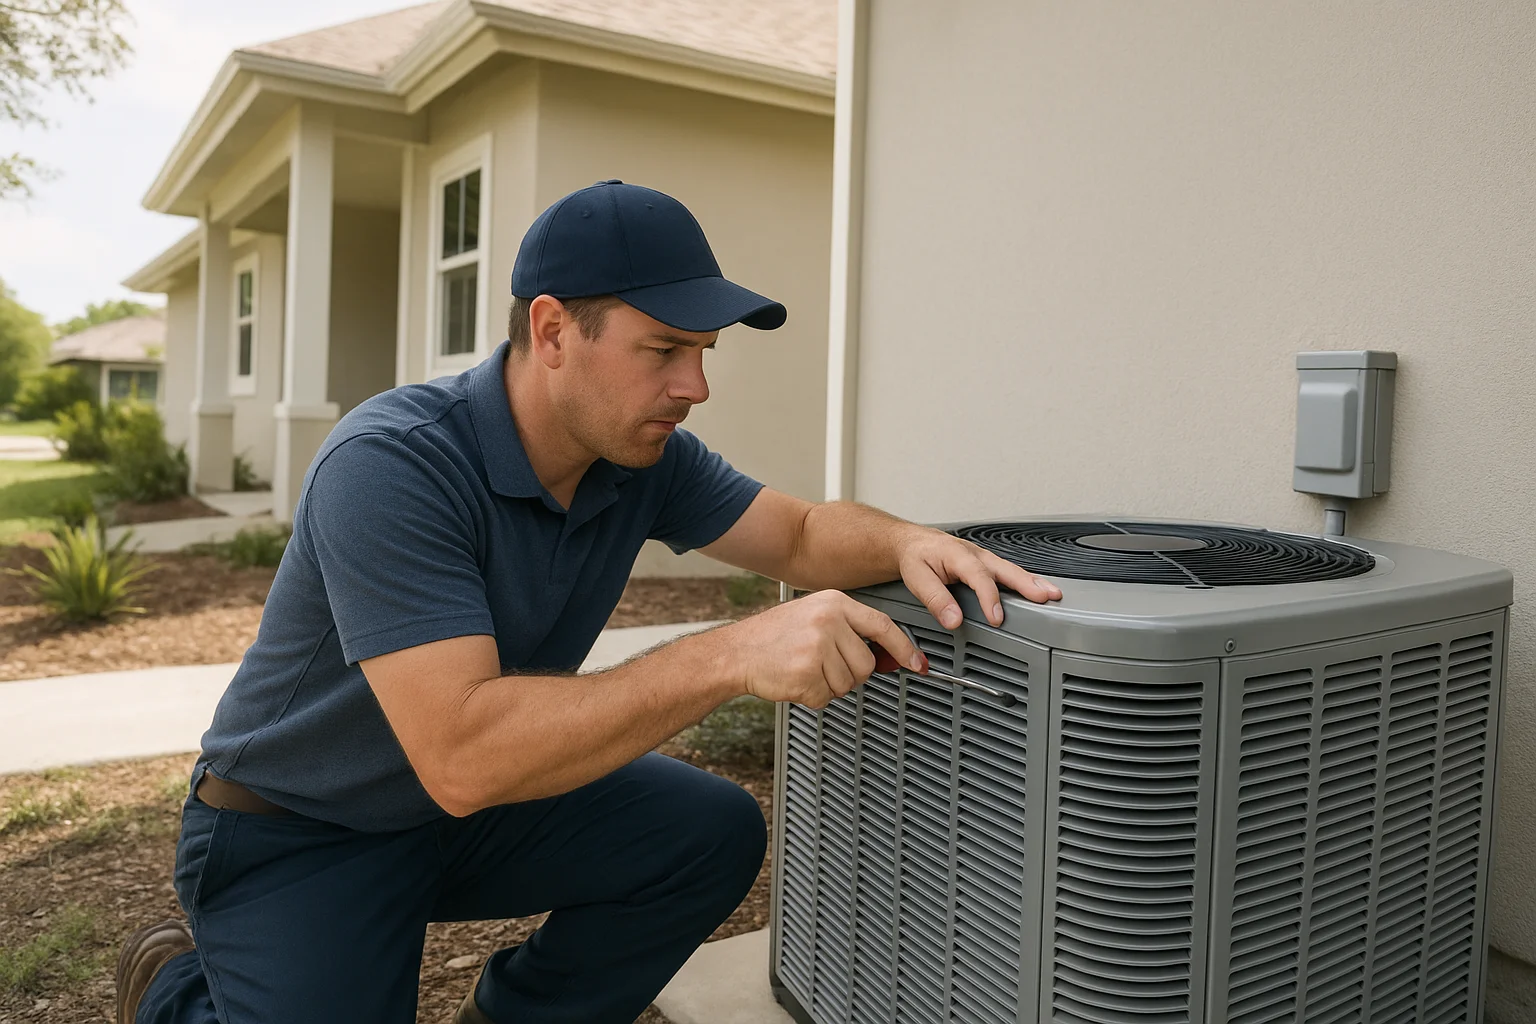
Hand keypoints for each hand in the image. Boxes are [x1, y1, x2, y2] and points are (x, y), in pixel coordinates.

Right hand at [717, 591, 922, 708]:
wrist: (737, 651)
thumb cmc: (774, 636)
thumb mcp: (814, 617)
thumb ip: (849, 631)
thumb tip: (889, 657)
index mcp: (833, 603)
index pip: (882, 625)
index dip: (904, 648)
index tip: (917, 663)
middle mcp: (828, 621)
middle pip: (866, 664)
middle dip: (850, 674)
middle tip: (824, 666)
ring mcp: (817, 646)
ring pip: (848, 684)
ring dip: (829, 686)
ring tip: (805, 669)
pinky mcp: (806, 672)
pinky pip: (826, 697)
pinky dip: (812, 697)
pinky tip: (795, 679)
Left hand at [897, 527, 1061, 629]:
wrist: (913, 542)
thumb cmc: (916, 557)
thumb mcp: (917, 578)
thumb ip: (935, 599)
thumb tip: (954, 620)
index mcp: (958, 555)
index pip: (979, 577)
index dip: (989, 598)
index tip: (997, 619)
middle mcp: (975, 554)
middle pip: (1006, 569)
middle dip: (1027, 584)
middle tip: (1046, 596)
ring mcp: (984, 558)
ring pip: (1012, 569)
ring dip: (1033, 582)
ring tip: (1053, 595)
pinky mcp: (987, 565)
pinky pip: (1009, 572)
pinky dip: (1026, 581)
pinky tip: (1037, 591)